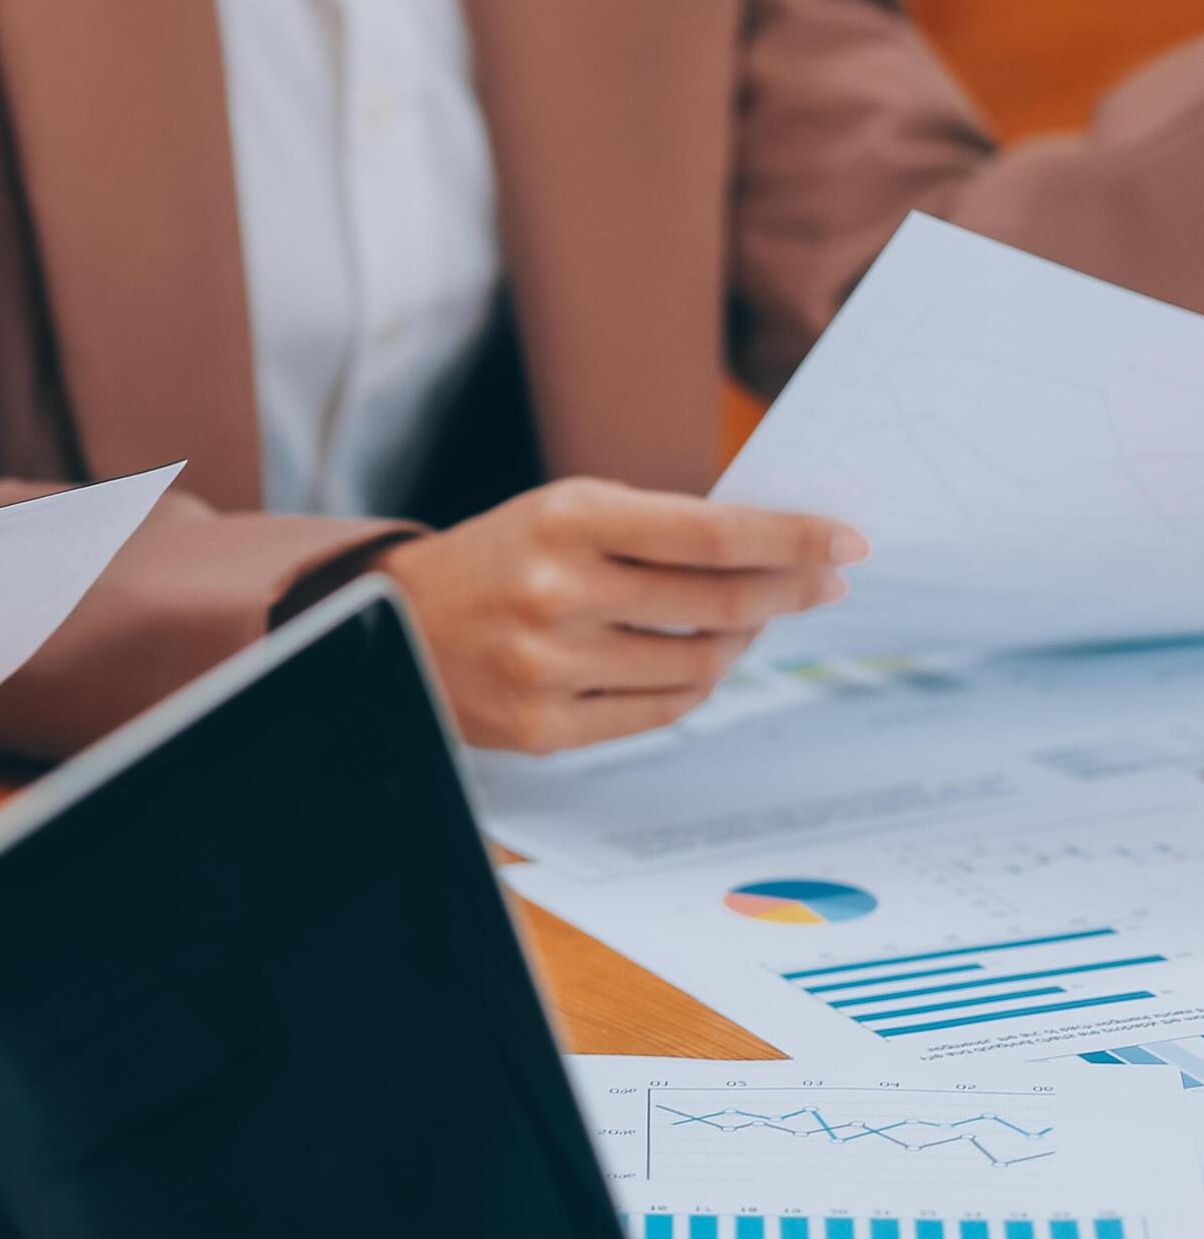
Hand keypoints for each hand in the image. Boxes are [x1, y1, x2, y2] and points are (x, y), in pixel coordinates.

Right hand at [378, 478, 866, 754]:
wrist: (390, 622)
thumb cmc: (498, 558)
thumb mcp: (564, 511)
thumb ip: (657, 526)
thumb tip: (777, 549)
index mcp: (565, 521)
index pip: (712, 533)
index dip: (793, 538)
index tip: (848, 540)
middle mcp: (556, 594)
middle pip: (719, 604)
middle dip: (792, 591)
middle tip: (827, 581)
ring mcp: (548, 667)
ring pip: (698, 667)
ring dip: (740, 643)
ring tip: (745, 621)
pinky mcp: (543, 728)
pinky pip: (659, 711)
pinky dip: (694, 684)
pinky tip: (697, 660)